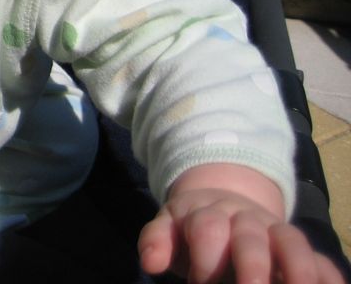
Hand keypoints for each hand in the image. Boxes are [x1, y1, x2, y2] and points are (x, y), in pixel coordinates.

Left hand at [139, 164, 344, 282]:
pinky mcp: (297, 248)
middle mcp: (245, 220)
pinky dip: (327, 274)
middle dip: (251, 263)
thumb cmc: (190, 229)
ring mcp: (274, 231)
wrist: (222, 203)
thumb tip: (150, 263)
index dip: (204, 257)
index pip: (207, 228)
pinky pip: (320, 258)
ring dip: (297, 267)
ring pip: (290, 241)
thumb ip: (157, 242)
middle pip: (249, 236)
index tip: (199, 282)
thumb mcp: (169, 228)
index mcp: (208, 213)